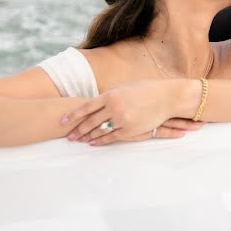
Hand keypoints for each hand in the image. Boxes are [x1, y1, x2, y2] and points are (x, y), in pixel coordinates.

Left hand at [60, 80, 201, 145]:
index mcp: (111, 95)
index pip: (86, 107)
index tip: (62, 121)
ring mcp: (121, 120)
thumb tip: (97, 102)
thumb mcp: (126, 87)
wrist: (167, 97)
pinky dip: (100, 140)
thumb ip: (110, 95)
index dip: (73, 115)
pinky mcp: (129, 130)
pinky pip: (111, 137)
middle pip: (90, 121)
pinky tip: (93, 142)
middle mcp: (114, 107)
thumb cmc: (147, 90)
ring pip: (99, 130)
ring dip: (86, 136)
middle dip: (77, 129)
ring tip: (77, 140)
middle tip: (67, 135)